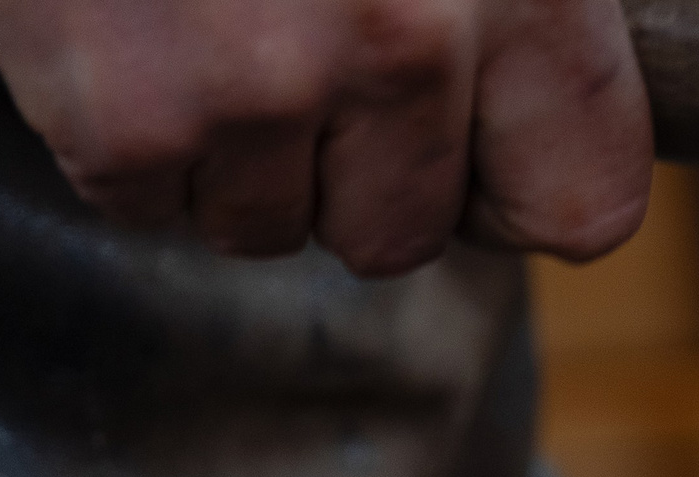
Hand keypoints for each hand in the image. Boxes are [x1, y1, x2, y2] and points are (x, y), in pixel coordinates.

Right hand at [0, 0, 654, 277]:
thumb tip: (514, 106)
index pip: (582, 205)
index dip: (510, 191)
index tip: (465, 146)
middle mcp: (408, 36)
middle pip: (401, 233)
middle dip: (345, 169)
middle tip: (284, 35)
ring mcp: (261, 85)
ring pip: (266, 225)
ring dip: (229, 150)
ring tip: (194, 7)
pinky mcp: (126, 116)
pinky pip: (142, 198)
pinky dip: (119, 128)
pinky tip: (116, 13)